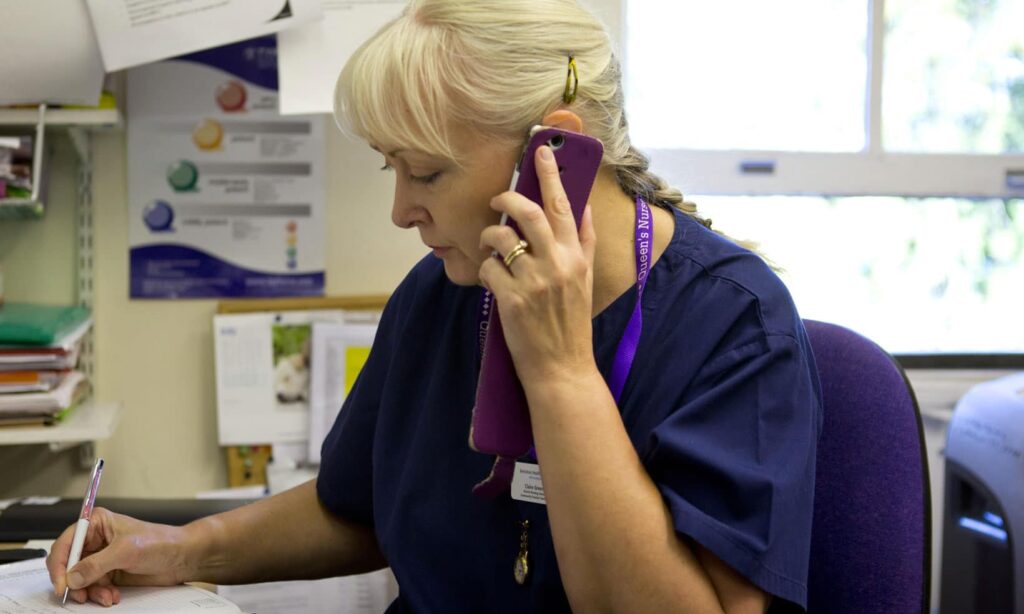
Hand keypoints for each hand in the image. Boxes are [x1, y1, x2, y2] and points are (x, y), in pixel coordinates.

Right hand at [46, 507, 193, 605]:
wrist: (181, 557)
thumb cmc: (160, 542)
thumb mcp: (126, 551)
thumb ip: (96, 564)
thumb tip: (72, 576)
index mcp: (96, 523)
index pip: (66, 543)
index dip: (60, 564)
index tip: (62, 584)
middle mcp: (95, 540)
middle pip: (68, 564)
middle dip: (74, 582)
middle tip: (80, 595)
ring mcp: (101, 557)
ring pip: (80, 579)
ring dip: (90, 591)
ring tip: (106, 596)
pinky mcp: (108, 572)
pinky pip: (93, 587)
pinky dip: (99, 594)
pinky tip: (112, 596)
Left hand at [478, 145, 598, 383]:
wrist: (562, 369)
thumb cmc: (571, 324)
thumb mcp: (585, 279)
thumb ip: (584, 242)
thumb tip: (583, 207)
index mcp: (576, 257)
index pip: (563, 205)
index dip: (550, 175)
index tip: (540, 150)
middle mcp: (557, 264)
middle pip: (527, 212)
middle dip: (505, 198)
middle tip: (496, 199)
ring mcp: (534, 282)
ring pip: (501, 237)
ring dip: (490, 237)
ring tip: (492, 248)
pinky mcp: (512, 300)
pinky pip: (488, 268)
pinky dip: (486, 270)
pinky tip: (493, 281)